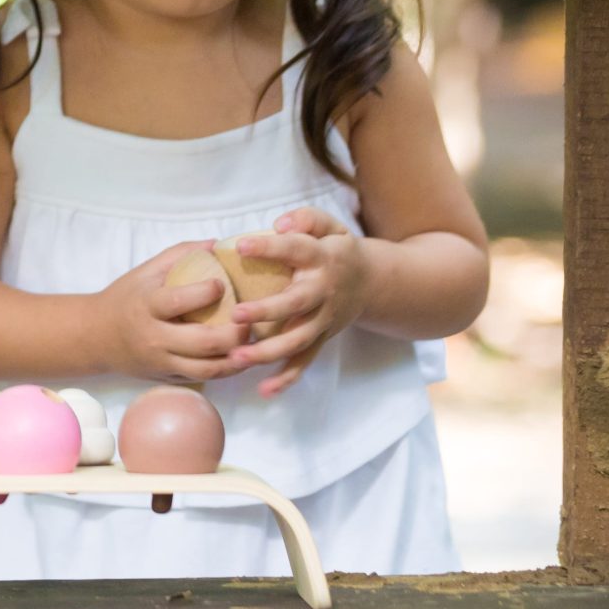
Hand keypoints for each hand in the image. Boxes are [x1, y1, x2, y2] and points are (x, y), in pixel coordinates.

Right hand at [97, 242, 247, 383]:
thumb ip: (179, 254)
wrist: (96, 336)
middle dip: (235, 332)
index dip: (206, 293)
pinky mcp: (167, 378)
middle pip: (202, 341)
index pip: (179, 301)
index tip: (222, 284)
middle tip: (249, 318)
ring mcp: (161, 362)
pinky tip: (240, 357)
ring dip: (237, 357)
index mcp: (147, 306)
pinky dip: (226, 369)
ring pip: (208, 368)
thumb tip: (217, 243)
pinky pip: (203, 378)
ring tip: (252, 342)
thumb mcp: (144, 271)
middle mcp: (154, 337)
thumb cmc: (125, 298)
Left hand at [228, 210, 373, 397]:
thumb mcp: (329, 225)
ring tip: (238, 357)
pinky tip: (264, 390)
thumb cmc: (335, 248)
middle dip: (267, 311)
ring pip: (298, 340)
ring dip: (269, 351)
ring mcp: (323, 320)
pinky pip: (305, 361)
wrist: (372, 282)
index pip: (295, 250)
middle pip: (296, 304)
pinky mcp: (321, 338)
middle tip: (236, 314)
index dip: (270, 247)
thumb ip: (306, 218)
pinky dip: (287, 378)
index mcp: (322, 258)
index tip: (241, 245)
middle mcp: (323, 292)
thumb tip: (279, 225)